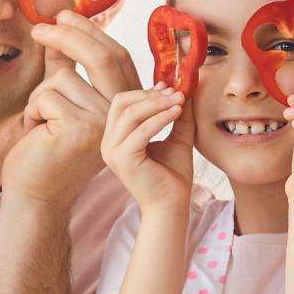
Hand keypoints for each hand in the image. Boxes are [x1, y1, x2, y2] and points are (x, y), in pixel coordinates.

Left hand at [2, 11, 143, 209]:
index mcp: (123, 108)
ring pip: (63, 79)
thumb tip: (56, 30)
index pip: (116, 58)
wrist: (35, 196)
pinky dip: (31, 112)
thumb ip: (64, 70)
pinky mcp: (80, 128)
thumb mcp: (60, 104)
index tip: (65, 14)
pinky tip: (35, 135)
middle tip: (39, 29)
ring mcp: (104, 123)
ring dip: (38, 97)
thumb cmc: (46, 152)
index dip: (92, 31)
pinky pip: (47, 95)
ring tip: (38, 125)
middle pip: (102, 57)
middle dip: (69, 34)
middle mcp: (121, 115)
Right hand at [100, 83, 195, 213]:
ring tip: (180, 101)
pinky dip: (160, 118)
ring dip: (157, 104)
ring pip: (130, 114)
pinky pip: (141, 130)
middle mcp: (109, 143)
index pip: (123, 103)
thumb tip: (184, 89)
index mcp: (116, 137)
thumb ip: (178, 114)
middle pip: (121, 103)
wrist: (172, 206)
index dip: (146, 91)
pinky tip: (177, 113)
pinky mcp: (123, 159)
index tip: (169, 87)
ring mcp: (113, 152)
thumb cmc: (172, 175)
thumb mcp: (177, 137)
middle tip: (175, 93)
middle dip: (150, 94)